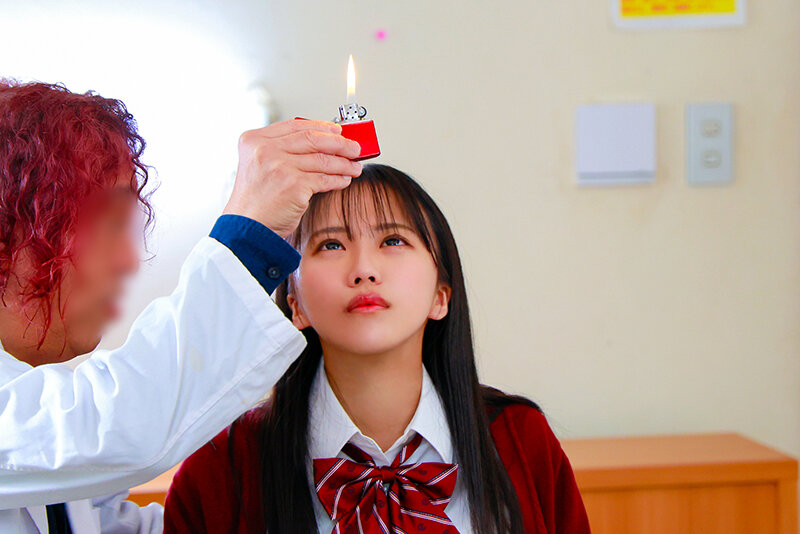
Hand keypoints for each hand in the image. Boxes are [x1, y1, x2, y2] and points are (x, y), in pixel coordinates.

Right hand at [223, 119, 362, 237]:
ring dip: (344, 163)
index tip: (336, 130)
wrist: (247, 228)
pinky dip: (338, 179)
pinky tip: (345, 179)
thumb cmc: (255, 201)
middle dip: (339, 143)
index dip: (320, 126)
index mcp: (254, 140)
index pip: (294, 125)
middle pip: (312, 138)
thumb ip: (282, 152)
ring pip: (322, 159)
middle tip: (354, 147)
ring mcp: (280, 166)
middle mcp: (265, 150)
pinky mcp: (294, 185)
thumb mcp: (259, 166)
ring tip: (354, 166)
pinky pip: (324, 179)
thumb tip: (322, 143)